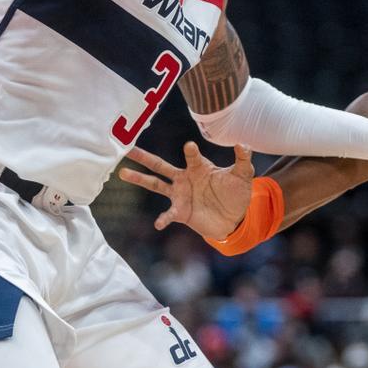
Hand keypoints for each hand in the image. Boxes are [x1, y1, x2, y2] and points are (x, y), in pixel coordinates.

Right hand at [119, 142, 253, 237]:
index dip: (191, 152)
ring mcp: (180, 195)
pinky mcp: (181, 212)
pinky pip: (168, 214)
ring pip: (155, 184)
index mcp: (199, 167)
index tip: (190, 147)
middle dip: (145, 157)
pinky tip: (158, 223)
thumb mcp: (243, 176)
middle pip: (161, 165)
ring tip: (124, 173)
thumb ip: (243, 160)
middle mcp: (185, 178)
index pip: (192, 157)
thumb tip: (242, 144)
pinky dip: (163, 218)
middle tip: (129, 148)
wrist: (234, 218)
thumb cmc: (235, 193)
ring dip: (140, 179)